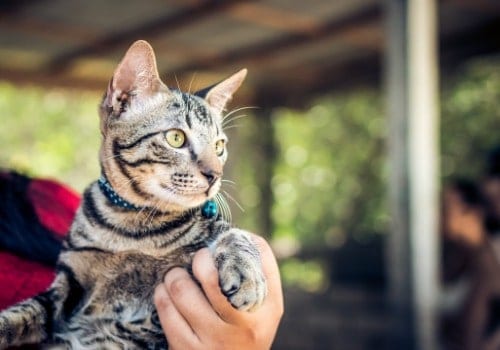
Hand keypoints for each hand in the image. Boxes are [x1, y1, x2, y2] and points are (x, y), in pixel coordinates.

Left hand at [154, 235, 282, 349]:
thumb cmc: (250, 332)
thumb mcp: (267, 309)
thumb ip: (262, 275)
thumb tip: (243, 236)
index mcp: (265, 311)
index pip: (255, 266)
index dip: (229, 248)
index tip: (217, 248)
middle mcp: (241, 327)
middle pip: (210, 277)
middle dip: (197, 261)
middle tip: (195, 260)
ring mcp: (213, 341)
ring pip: (182, 293)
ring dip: (174, 277)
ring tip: (175, 275)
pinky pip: (167, 314)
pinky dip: (162, 297)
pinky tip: (164, 293)